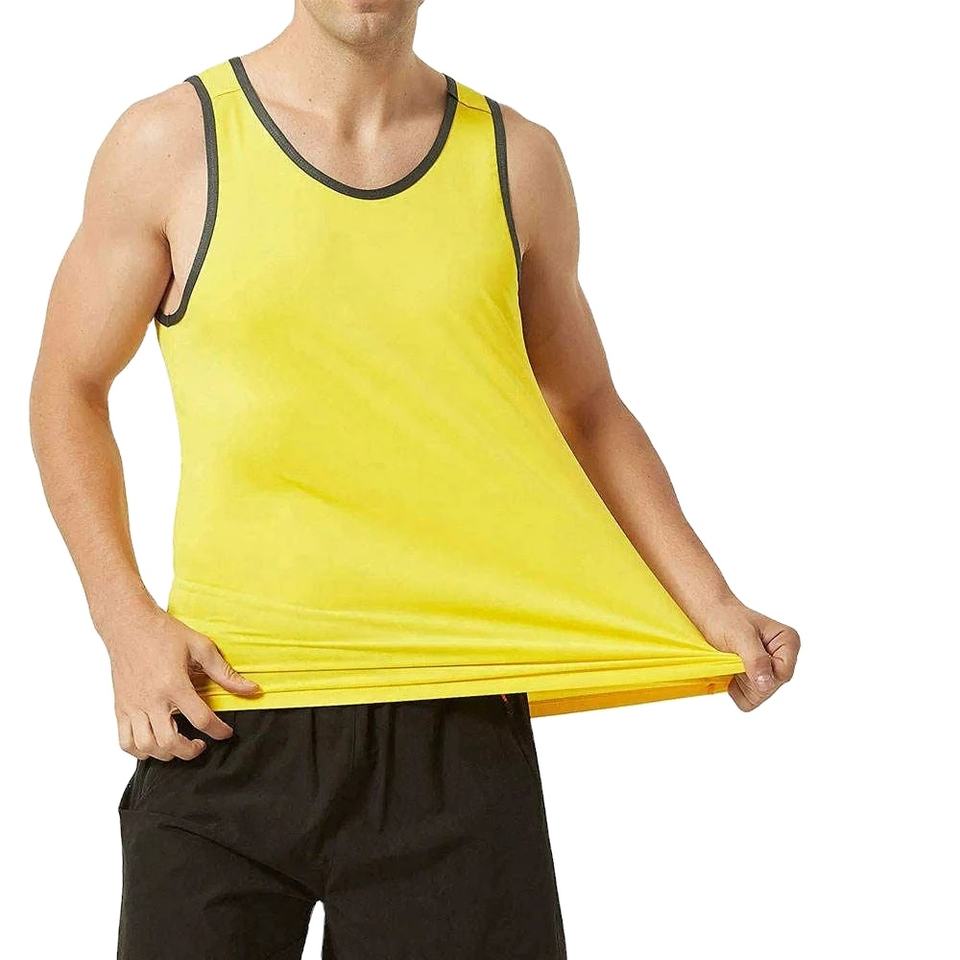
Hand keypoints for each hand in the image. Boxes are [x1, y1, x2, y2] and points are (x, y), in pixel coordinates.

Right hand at [103, 601, 259, 760]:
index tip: (226, 733)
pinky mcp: (120, 708)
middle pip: (169, 742)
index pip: (200, 718)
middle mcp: (151, 699)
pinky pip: (124, 742)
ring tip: (178, 744)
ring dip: (165, 754)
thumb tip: (252, 689)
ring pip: (146, 747)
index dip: (218, 731)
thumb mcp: (200, 647)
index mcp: (174, 683)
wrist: (128, 624)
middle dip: (189, 751)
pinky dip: (140, 751)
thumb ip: (225, 672)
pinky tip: (155, 743)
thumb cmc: (165, 633)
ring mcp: (133, 705)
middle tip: (200, 744)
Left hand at [700, 599, 799, 710]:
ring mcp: (770, 670)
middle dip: (748, 676)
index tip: (742, 656)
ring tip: (732, 659)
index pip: (782, 675)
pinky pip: (748, 699)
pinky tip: (730, 668)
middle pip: (770, 687)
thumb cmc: (724, 618)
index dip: (760, 671)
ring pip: (759, 695)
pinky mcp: (756, 678)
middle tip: (734, 655)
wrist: (709, 613)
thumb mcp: (739, 636)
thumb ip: (756, 659)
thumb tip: (767, 684)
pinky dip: (735, 687)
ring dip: (740, 681)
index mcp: (788, 642)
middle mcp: (784, 657)